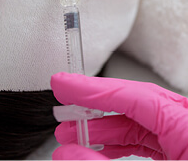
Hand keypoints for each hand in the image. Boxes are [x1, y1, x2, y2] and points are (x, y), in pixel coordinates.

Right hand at [51, 72, 187, 159]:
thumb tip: (67, 153)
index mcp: (186, 124)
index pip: (131, 94)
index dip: (91, 88)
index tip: (63, 84)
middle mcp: (186, 123)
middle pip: (132, 102)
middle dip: (92, 106)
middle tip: (62, 107)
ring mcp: (183, 134)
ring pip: (137, 121)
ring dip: (102, 127)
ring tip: (73, 134)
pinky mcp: (181, 147)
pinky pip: (147, 136)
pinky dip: (119, 140)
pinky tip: (98, 146)